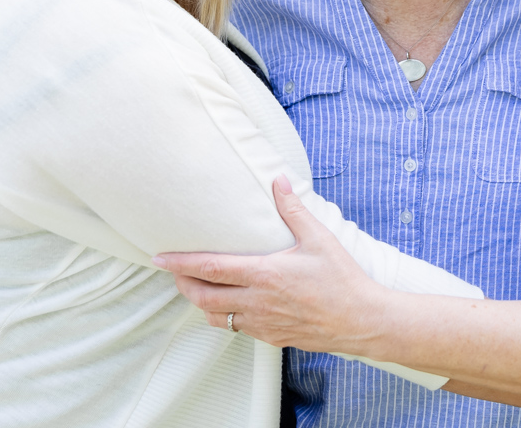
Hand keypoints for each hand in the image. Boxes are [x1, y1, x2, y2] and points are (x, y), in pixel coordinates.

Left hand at [154, 175, 380, 352]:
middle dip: (182, 285)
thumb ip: (293, 210)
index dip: (181, 264)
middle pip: (203, 298)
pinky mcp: (271, 338)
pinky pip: (237, 329)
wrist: (361, 321)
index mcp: (265, 275)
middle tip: (173, 272)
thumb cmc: (342, 279)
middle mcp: (257, 303)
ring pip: (216, 318)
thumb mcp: (319, 238)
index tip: (159, 258)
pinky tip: (232, 305)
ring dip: (202, 303)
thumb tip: (278, 181)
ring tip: (198, 287)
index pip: (210, 269)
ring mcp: (262, 324)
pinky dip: (226, 316)